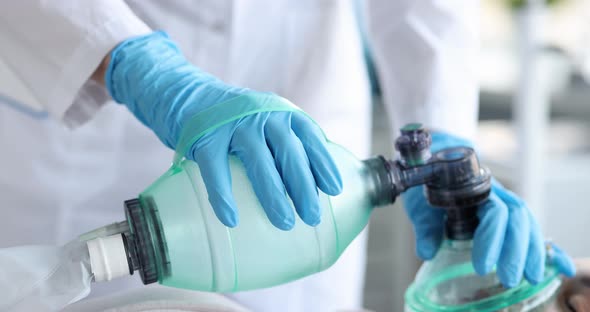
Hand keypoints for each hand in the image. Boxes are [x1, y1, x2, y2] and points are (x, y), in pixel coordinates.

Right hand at [105, 32, 341, 229]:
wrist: (188, 95)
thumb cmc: (237, 120)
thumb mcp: (267, 121)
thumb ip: (287, 143)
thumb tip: (311, 187)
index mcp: (282, 112)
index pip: (309, 137)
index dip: (323, 163)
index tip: (334, 190)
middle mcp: (261, 114)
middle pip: (288, 151)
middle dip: (303, 186)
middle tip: (312, 216)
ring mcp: (233, 124)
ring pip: (258, 160)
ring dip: (273, 193)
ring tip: (285, 222)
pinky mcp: (205, 137)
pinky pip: (215, 170)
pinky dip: (223, 196)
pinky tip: (232, 219)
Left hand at [402, 132, 575, 286]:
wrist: (440, 162)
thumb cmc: (432, 184)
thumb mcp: (424, 204)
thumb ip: (427, 227)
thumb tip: (428, 252)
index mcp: (477, 191)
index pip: (495, 213)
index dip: (492, 240)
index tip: (482, 266)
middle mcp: (498, 196)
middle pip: (518, 220)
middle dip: (516, 252)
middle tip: (509, 279)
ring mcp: (507, 203)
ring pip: (528, 224)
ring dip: (533, 252)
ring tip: (532, 277)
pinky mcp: (509, 215)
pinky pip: (532, 229)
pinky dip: (546, 247)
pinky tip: (560, 266)